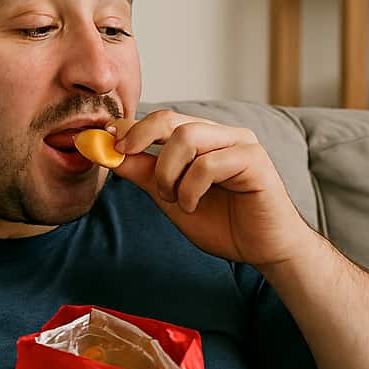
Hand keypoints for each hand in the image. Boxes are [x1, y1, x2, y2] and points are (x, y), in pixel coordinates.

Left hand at [112, 110, 314, 266]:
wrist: (262, 249)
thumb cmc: (224, 223)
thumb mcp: (171, 198)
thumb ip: (144, 174)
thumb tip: (109, 153)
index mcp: (203, 139)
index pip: (160, 121)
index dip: (129, 128)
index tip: (105, 143)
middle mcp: (221, 134)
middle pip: (170, 118)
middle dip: (139, 138)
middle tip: (123, 158)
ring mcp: (239, 143)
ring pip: (187, 137)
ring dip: (169, 174)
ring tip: (174, 200)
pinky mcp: (253, 159)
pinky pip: (208, 163)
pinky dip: (191, 188)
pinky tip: (193, 205)